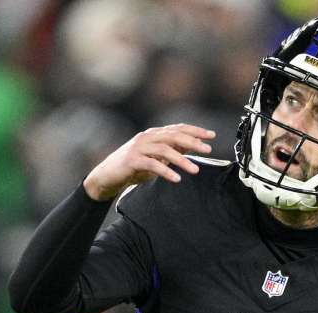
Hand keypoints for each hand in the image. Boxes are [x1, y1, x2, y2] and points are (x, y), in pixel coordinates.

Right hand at [83, 124, 215, 200]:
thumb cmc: (132, 167)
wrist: (106, 176)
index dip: (195, 130)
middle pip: (173, 135)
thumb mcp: (155, 157)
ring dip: (182, 159)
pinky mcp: (132, 160)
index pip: (178, 128)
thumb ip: (171, 151)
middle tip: (208, 149)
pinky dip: (166, 171)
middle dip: (192, 141)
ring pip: (164, 149)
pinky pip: (152, 164)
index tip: (211, 135)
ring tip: (195, 170)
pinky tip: (176, 179)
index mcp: (154, 134)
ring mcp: (138, 147)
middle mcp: (147, 137)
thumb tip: (192, 146)